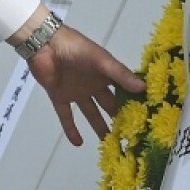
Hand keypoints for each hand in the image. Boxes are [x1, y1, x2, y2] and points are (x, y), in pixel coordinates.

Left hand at [25, 25, 144, 145]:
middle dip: (117, 118)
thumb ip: (120, 75)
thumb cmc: (76, 49)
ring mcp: (76, 92)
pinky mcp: (59, 97)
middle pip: (107, 105)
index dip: (131, 104)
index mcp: (104, 74)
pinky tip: (78, 144)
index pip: (121, 91)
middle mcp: (92, 84)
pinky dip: (71, 129)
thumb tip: (143, 88)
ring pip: (90, 113)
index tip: (144, 121)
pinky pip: (66, 116)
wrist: (45, 44)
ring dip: (98, 127)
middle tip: (129, 137)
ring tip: (108, 144)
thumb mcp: (101, 60)